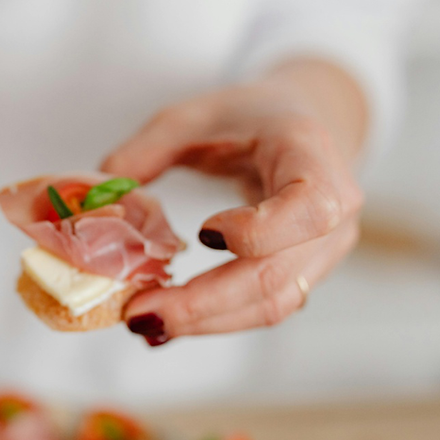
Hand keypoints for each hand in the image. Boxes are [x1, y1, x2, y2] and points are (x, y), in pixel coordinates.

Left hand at [102, 61, 364, 345]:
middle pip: (276, 275)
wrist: (304, 126)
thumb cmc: (247, 118)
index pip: (310, 207)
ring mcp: (325, 248)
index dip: (258, 231)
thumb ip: (145, 150)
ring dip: (204, 321)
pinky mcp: (305, 274)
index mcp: (312, 156)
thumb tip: (104, 193)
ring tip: (145, 322)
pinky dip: (214, 319)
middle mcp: (335, 209)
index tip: (201, 233)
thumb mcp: (191, 116)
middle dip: (202, 303)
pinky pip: (264, 307)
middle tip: (137, 314)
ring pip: (272, 304)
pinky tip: (167, 322)